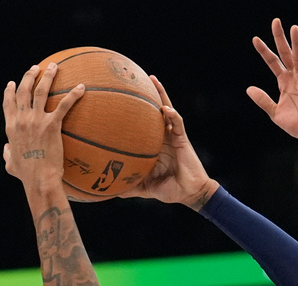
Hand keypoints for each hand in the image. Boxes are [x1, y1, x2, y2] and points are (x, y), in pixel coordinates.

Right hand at [2, 63, 84, 191]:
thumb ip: (7, 154)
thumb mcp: (10, 164)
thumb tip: (6, 149)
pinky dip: (73, 94)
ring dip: (48, 76)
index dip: (10, 91)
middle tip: (37, 68)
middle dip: (30, 75)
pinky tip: (81, 87)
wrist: (39, 179)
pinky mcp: (52, 125)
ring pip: (41, 91)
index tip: (13, 82)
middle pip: (24, 91)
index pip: (8, 103)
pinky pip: (64, 105)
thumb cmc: (26, 175)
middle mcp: (22, 120)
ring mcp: (36, 120)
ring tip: (55, 66)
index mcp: (11, 127)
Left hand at [120, 76, 218, 208]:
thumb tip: (109, 192)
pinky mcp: (182, 140)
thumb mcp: (144, 187)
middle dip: (148, 94)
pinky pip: (177, 124)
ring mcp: (173, 136)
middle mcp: (163, 137)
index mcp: (154, 145)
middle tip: (134, 79)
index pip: (144, 123)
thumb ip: (129, 186)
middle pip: (155, 110)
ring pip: (167, 110)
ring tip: (152, 80)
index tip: (120, 100)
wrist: (188, 193)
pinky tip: (165, 109)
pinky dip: (172, 115)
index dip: (135, 111)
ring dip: (161, 95)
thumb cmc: (169, 189)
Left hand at [247, 18, 297, 138]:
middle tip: (275, 22)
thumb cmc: (295, 124)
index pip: (273, 62)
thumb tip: (248, 89)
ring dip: (296, 44)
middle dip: (280, 38)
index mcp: (284, 82)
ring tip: (294, 28)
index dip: (264, 51)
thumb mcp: (274, 112)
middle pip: (286, 54)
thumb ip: (263, 100)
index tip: (255, 39)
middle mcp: (294, 78)